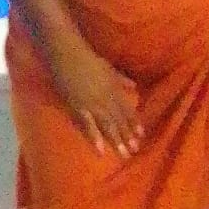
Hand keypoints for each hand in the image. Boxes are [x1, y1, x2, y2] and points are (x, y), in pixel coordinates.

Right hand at [45, 35, 143, 157]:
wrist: (67, 52)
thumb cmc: (86, 57)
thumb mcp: (108, 67)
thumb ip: (121, 79)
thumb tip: (134, 86)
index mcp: (114, 88)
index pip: (127, 110)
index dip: (134, 123)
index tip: (141, 136)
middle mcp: (106, 98)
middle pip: (119, 120)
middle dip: (127, 137)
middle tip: (134, 152)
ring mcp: (93, 103)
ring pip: (108, 125)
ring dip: (116, 141)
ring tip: (124, 156)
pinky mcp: (78, 106)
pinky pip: (88, 125)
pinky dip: (94, 138)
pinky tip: (100, 151)